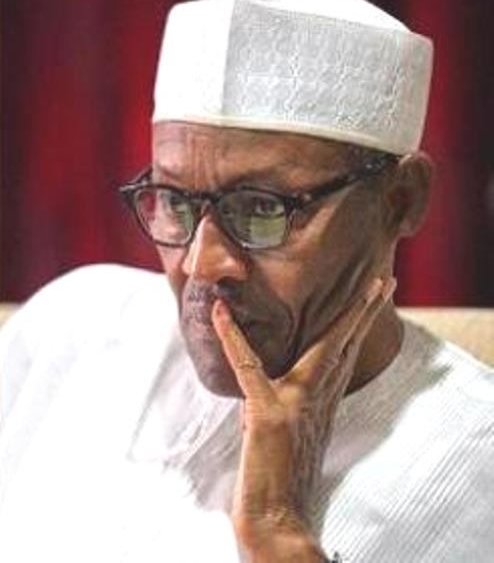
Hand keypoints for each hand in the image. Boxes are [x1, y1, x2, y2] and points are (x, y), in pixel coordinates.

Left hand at [211, 276, 395, 560]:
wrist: (278, 520)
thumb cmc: (284, 479)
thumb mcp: (300, 435)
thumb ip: (302, 408)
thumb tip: (292, 392)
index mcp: (323, 404)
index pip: (345, 356)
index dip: (358, 328)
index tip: (374, 301)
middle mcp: (318, 399)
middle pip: (347, 347)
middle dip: (366, 313)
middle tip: (385, 282)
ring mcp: (295, 404)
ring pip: (323, 349)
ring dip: (342, 315)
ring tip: (362, 287)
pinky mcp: (267, 414)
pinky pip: (247, 366)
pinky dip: (231, 336)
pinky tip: (220, 312)